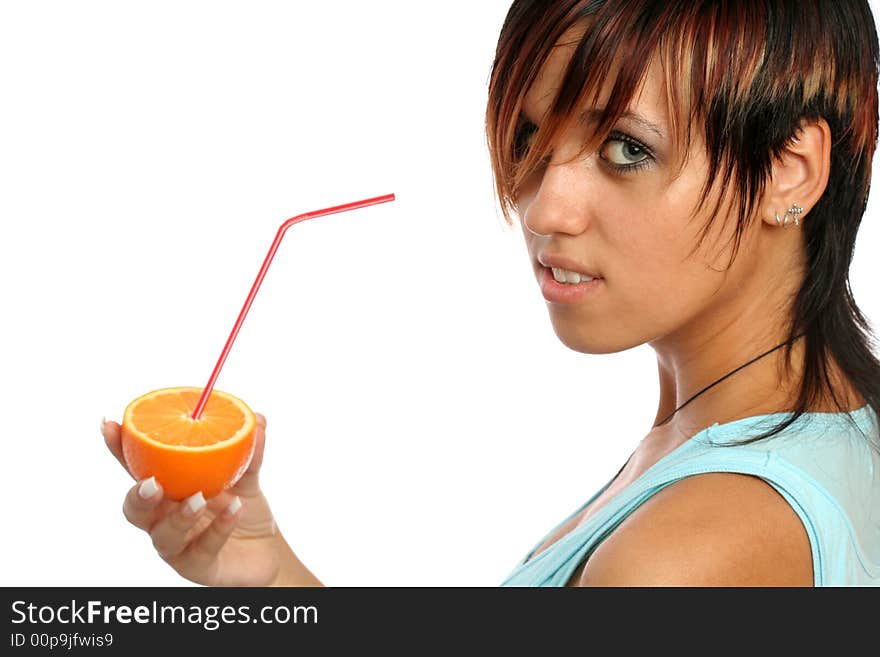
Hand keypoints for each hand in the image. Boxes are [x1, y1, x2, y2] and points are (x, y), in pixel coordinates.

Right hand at [103, 413, 284, 585]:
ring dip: (179, 516)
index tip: (110, 425)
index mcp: (169, 490)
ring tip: (199, 499)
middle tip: (153, 483)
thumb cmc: (242, 510)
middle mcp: (165, 519)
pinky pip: (202, 550)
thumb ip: (250, 450)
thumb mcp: (248, 477)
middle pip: (135, 510)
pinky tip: (234, 510)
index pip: (138, 468)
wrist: (266, 551)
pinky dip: (218, 528)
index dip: (119, 449)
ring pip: (163, 536)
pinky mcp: (198, 567)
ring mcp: (178, 546)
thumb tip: (258, 418)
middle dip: (138, 496)